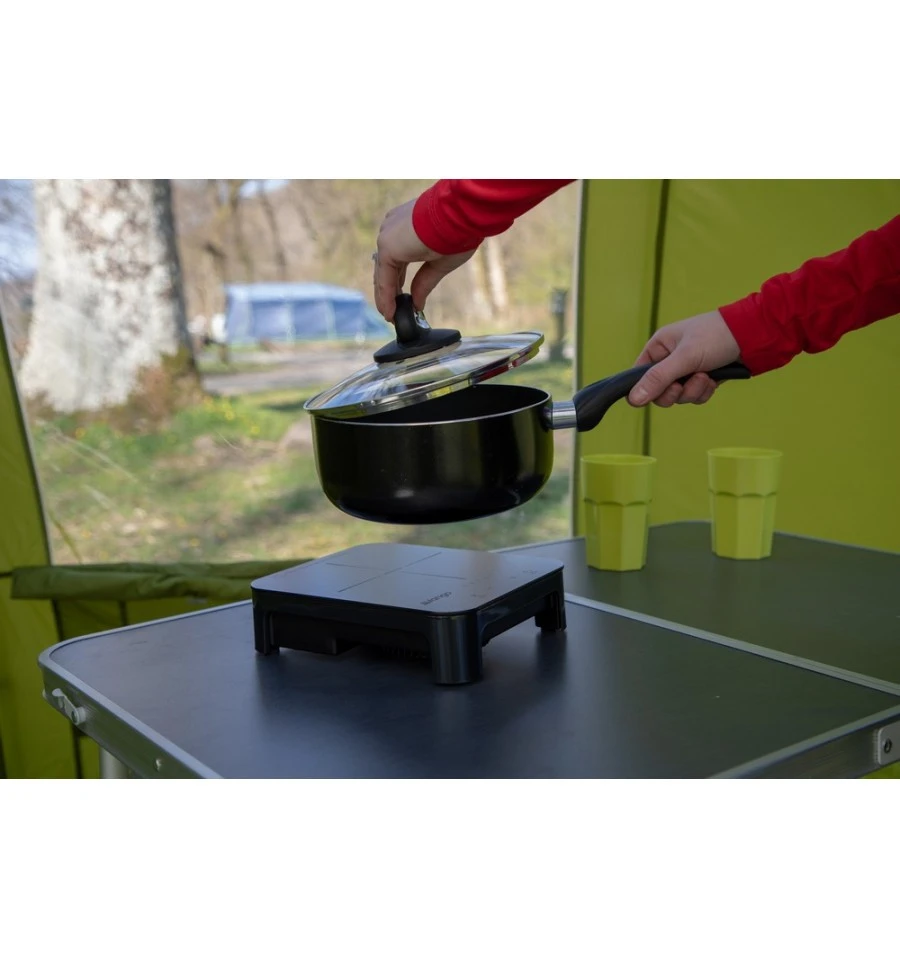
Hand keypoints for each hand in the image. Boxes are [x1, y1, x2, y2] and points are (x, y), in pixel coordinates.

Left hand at [373, 199, 476, 320]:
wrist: (459, 215)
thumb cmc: (458, 232)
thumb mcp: (440, 262)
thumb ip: (425, 281)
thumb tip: (417, 303)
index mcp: (406, 226)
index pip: (396, 257)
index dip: (398, 280)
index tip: (402, 296)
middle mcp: (393, 229)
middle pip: (386, 267)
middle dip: (389, 290)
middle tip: (392, 310)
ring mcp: (388, 236)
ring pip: (383, 273)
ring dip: (386, 297)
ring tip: (389, 316)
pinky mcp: (387, 246)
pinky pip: (384, 278)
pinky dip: (386, 297)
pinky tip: (390, 312)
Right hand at [628, 310, 741, 406]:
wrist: (754, 336)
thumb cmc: (716, 336)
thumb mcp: (684, 357)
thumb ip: (658, 379)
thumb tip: (632, 400)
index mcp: (659, 347)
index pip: (638, 374)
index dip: (645, 388)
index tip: (658, 392)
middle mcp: (670, 359)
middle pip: (658, 391)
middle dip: (674, 392)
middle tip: (683, 385)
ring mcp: (687, 370)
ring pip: (678, 396)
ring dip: (693, 391)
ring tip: (706, 376)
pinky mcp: (702, 378)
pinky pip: (695, 395)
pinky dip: (704, 391)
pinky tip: (714, 380)